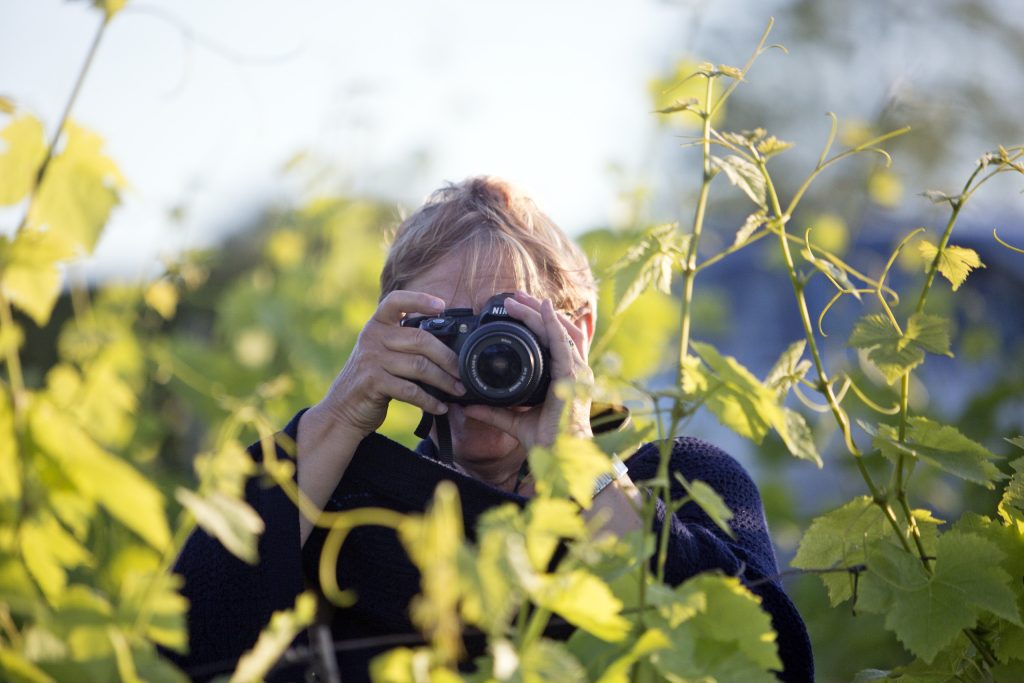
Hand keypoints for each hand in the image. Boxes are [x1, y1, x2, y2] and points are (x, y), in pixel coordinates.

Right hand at [315, 290, 466, 438]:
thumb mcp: (383, 353)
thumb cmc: (373, 379)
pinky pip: (411, 391)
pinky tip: (440, 406)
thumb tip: (450, 346)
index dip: (420, 299)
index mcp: (377, 324)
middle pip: (420, 339)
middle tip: (462, 371)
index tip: (442, 306)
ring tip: (457, 390)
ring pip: (419, 366)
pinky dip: (429, 400)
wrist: (343, 409)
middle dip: (447, 357)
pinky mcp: (373, 383)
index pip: (396, 301)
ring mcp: (371, 359)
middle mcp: (372, 337)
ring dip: (444, 381)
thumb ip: (405, 343)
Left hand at [462, 291, 593, 452]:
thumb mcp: (514, 421)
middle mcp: (575, 370)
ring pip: (560, 329)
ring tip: (520, 299)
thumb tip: (467, 406)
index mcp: (566, 376)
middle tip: (515, 297)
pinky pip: (563, 342)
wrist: (560, 456)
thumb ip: (493, 412)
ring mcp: (576, 371)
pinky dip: (553, 322)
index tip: (519, 311)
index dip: (540, 323)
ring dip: (539, 311)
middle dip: (537, 310)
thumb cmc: (547, 441)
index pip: (556, 341)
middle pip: (559, 329)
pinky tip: (542, 308)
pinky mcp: (572, 375)